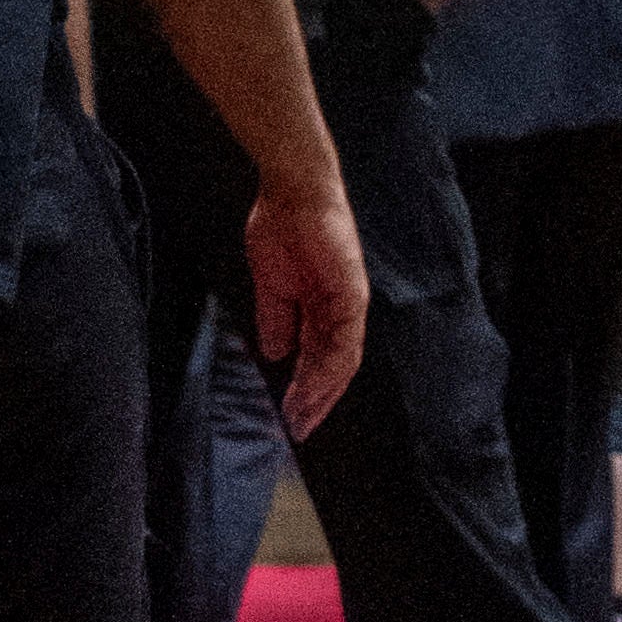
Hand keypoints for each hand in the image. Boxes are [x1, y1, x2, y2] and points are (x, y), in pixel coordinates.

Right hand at [243, 174, 367, 451]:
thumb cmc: (279, 228)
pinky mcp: (351, 293)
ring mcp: (349, 302)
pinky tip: (312, 386)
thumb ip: (275, 319)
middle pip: (335, 368)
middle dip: (315, 401)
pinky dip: (329, 367)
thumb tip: (275, 355)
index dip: (307, 389)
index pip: (319, 358)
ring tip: (301, 416)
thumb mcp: (271, 284)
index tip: (289, 414)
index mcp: (322, 307)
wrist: (290, 191)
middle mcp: (341, 310)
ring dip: (322, 392)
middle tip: (297, 429)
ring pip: (342, 360)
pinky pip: (344, 339)